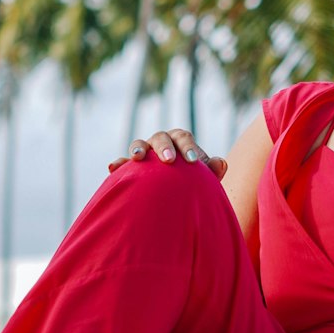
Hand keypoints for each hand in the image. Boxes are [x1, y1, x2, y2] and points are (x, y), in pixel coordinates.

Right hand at [107, 127, 227, 180]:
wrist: (177, 195)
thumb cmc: (193, 183)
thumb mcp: (205, 180)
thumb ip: (212, 172)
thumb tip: (220, 163)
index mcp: (180, 141)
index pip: (183, 137)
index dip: (188, 147)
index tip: (193, 162)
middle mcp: (161, 143)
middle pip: (161, 137)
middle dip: (164, 147)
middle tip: (169, 160)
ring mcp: (145, 153)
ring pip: (139, 144)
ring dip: (138, 149)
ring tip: (137, 158)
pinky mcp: (130, 167)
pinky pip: (123, 164)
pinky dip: (119, 164)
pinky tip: (113, 168)